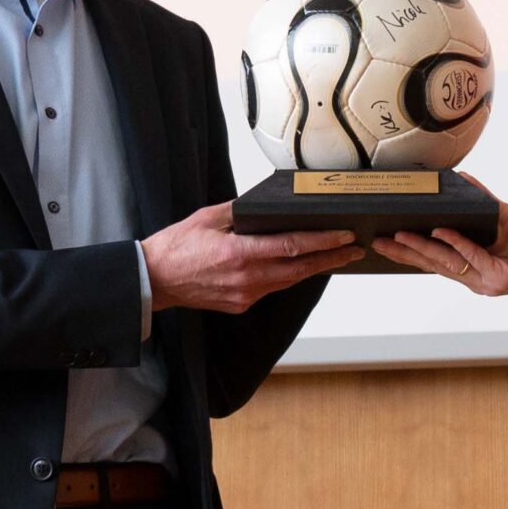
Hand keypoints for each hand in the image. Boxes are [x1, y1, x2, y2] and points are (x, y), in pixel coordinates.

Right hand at [142, 202, 362, 313]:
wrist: (153, 280)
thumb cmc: (175, 247)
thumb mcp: (208, 217)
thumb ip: (239, 211)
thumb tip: (263, 205)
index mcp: (240, 254)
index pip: (292, 247)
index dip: (323, 242)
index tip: (344, 236)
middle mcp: (247, 278)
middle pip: (299, 268)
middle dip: (330, 258)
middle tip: (354, 249)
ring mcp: (245, 294)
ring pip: (288, 281)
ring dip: (312, 268)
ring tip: (334, 257)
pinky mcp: (240, 304)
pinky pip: (271, 288)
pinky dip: (286, 276)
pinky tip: (297, 267)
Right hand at [373, 182, 507, 307]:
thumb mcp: (504, 217)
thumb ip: (482, 201)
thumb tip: (461, 178)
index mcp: (472, 265)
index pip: (434, 257)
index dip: (408, 250)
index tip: (383, 239)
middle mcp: (475, 277)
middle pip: (432, 263)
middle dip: (403, 252)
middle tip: (376, 240)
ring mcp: (486, 280)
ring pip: (447, 263)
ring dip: (422, 248)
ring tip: (398, 236)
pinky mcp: (501, 279)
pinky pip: (474, 258)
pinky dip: (457, 243)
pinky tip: (442, 231)